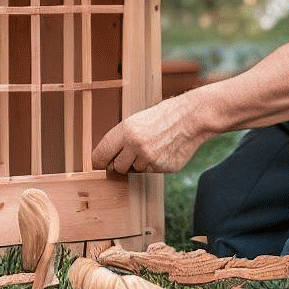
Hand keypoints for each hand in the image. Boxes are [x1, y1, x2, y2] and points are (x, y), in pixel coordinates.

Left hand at [91, 92, 215, 173]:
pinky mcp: (164, 168)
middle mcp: (136, 146)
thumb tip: (107, 161)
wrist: (190, 117)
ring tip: (153, 146)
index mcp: (126, 131)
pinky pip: (152, 171)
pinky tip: (163, 150)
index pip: (101, 154)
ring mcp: (151, 158)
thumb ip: (120, 140)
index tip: (98, 165)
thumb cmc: (160, 117)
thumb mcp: (135, 121)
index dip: (98, 161)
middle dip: (122, 163)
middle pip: (118, 167)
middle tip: (132, 152)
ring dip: (140, 163)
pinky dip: (155, 164)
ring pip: (136, 171)